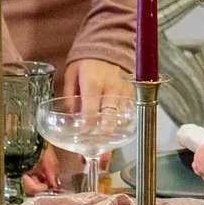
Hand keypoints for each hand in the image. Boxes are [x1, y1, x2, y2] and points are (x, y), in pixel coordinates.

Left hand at [22, 60, 133, 193]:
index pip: (91, 110)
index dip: (87, 127)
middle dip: (103, 140)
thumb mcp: (71, 73)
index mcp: (93, 83)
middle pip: (110, 119)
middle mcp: (112, 89)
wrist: (109, 45)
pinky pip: (130, 116)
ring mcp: (125, 93)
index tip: (82, 139)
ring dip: (113, 141)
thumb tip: (70, 117)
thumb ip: (70, 95)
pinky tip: (114, 144)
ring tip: (104, 159)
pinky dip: (122, 131)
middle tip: (96, 159)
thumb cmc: (86, 62)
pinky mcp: (133, 95)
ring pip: (122, 121)